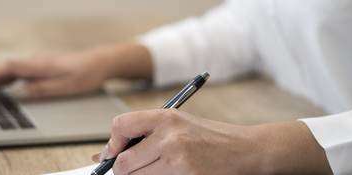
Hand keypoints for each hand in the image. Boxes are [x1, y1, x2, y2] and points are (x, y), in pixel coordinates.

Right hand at [0, 43, 151, 102]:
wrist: (98, 62)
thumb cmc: (85, 74)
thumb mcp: (66, 86)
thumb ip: (41, 89)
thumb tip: (19, 93)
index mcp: (38, 64)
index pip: (6, 68)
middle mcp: (32, 61)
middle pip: (0, 70)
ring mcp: (33, 63)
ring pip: (4, 71)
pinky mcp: (36, 67)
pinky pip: (12, 73)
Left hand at [94, 109, 331, 174]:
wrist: (245, 149)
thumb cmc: (210, 138)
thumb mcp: (179, 125)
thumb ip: (146, 134)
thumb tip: (105, 154)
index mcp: (166, 116)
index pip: (120, 126)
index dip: (112, 143)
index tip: (112, 154)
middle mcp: (169, 135)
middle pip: (124, 161)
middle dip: (123, 170)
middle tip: (133, 170)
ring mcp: (177, 158)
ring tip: (158, 170)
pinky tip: (170, 174)